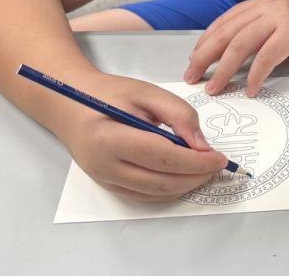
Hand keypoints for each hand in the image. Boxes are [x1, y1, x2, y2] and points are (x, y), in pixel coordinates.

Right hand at [56, 73, 227, 201]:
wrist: (69, 104)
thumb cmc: (108, 94)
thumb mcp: (147, 92)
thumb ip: (178, 114)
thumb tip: (201, 145)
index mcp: (110, 139)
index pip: (163, 158)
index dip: (196, 162)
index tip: (219, 157)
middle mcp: (104, 166)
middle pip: (161, 182)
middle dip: (195, 176)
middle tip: (216, 165)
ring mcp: (103, 180)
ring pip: (155, 194)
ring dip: (185, 186)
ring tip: (203, 170)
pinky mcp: (107, 185)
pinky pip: (144, 195)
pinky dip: (168, 190)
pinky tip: (183, 176)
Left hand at [184, 0, 288, 96]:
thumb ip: (268, 29)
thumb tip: (246, 54)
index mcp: (264, 2)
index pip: (226, 20)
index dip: (206, 39)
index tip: (194, 57)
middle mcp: (267, 7)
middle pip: (226, 32)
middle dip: (204, 55)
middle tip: (191, 76)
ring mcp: (281, 18)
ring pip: (240, 45)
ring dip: (223, 69)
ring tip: (214, 87)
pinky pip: (266, 57)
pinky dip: (255, 75)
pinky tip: (250, 90)